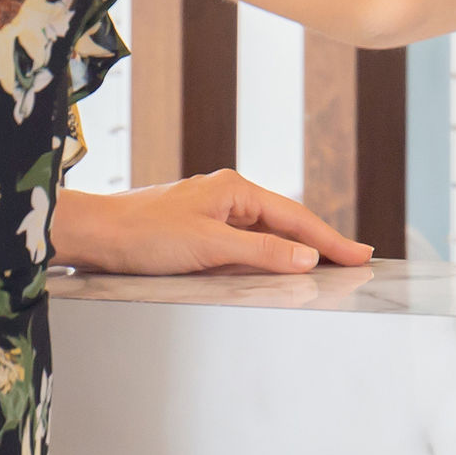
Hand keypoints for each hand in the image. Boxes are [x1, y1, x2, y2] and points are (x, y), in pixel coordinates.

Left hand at [48, 171, 372, 274]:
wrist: (93, 235)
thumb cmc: (143, 235)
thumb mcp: (208, 246)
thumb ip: (261, 251)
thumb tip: (308, 257)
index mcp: (234, 190)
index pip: (296, 217)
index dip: (331, 239)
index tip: (363, 254)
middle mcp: (227, 195)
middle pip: (286, 220)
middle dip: (321, 240)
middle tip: (356, 260)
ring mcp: (211, 211)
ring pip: (266, 230)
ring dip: (296, 247)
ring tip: (327, 264)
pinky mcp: (197, 230)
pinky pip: (246, 240)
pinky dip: (269, 252)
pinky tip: (277, 264)